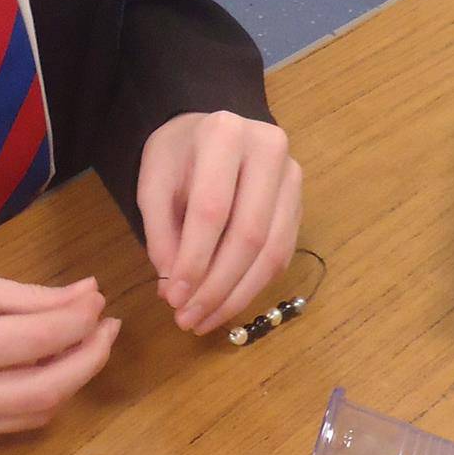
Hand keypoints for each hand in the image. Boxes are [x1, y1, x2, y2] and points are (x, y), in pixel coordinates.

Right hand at [0, 265, 119, 443]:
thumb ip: (30, 297)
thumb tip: (89, 296)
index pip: (34, 341)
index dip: (77, 321)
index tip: (99, 298)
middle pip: (44, 390)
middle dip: (88, 357)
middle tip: (109, 326)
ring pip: (36, 413)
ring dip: (73, 378)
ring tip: (89, 341)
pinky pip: (15, 422)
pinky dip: (45, 394)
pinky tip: (55, 364)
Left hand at [137, 111, 300, 334]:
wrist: (211, 133)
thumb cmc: (178, 157)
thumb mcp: (153, 185)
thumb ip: (160, 234)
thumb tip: (174, 290)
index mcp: (224, 134)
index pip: (212, 209)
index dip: (194, 259)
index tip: (173, 298)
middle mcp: (269, 149)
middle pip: (248, 234)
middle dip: (216, 286)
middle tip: (188, 318)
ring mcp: (292, 176)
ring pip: (272, 251)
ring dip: (237, 295)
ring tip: (203, 321)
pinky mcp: (300, 203)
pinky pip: (282, 255)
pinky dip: (253, 287)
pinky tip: (225, 305)